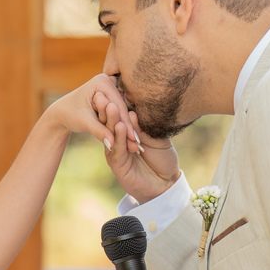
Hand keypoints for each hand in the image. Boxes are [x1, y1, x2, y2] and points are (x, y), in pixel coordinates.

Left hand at [46, 73, 138, 155]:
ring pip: (122, 111)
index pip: (117, 105)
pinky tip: (130, 140)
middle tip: (137, 144)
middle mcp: (108, 80)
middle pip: (122, 107)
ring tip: (136, 145)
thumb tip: (112, 145)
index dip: (125, 124)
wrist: (63, 113)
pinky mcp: (112, 95)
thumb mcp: (84, 122)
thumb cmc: (70, 115)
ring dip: (128, 128)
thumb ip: (99, 131)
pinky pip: (119, 112)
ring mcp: (111, 87)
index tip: (133, 139)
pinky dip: (123, 126)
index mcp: (101, 81)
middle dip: (128, 127)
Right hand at [88, 90, 180, 204]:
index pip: (121, 113)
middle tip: (104, 93)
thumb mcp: (157, 138)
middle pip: (112, 120)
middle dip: (109, 107)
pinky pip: (117, 148)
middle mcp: (120, 138)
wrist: (165, 184)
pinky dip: (117, 137)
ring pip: (111, 132)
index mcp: (129, 130)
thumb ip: (147, 126)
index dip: (119, 101)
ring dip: (111, 119)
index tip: (115, 85)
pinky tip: (119, 126)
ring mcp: (116, 150)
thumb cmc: (163, 159)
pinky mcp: (117, 162)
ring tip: (109, 105)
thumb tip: (134, 110)